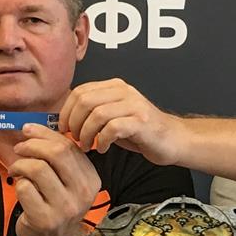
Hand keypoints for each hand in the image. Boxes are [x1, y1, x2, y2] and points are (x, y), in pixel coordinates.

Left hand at [10, 123, 101, 235]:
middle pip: (56, 153)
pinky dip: (18, 183)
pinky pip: (25, 188)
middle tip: (19, 149)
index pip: (68, 145)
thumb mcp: (66, 180)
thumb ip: (57, 156)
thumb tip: (31, 128)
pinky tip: (20, 188)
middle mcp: (82, 192)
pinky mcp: (45, 220)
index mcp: (90, 178)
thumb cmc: (56, 205)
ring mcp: (64, 208)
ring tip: (16, 170)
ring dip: (21, 164)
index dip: (43, 133)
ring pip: (38, 169)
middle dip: (32, 145)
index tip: (27, 130)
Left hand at [59, 79, 183, 165]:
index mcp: (114, 87)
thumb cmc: (138, 131)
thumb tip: (63, 120)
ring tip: (87, 146)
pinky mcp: (141, 122)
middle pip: (85, 101)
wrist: (172, 139)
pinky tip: (102, 148)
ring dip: (86, 134)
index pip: (80, 91)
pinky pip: (112, 128)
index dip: (66, 111)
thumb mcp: (112, 116)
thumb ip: (92, 113)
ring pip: (97, 114)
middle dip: (74, 123)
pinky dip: (102, 141)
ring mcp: (134, 105)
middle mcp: (124, 91)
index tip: (63, 128)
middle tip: (75, 139)